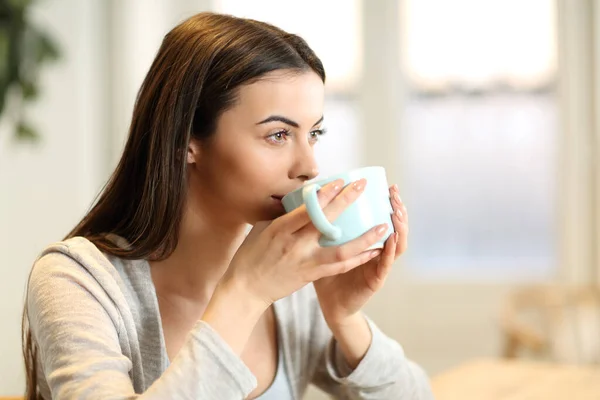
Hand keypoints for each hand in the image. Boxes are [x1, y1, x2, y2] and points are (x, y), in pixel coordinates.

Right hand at [219, 178, 388, 308]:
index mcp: (280, 230)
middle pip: (326, 221)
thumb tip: (299, 201)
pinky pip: (340, 266)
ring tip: (382, 226)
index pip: (307, 208)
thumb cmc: (251, 257)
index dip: (325, 194)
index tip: (340, 181)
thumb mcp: (260, 230)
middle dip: (346, 202)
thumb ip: (282, 216)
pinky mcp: (311, 275)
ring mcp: (305, 261)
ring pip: (341, 249)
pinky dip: (358, 258)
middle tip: (362, 187)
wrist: (246, 290)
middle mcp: (294, 245)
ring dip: (364, 238)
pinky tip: (373, 251)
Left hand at [314, 184, 408, 326]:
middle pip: (395, 226)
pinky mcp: (376, 279)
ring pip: (397, 243)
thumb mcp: (325, 244)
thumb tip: (312, 199)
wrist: (330, 304)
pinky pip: (386, 263)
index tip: (388, 186)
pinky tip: (393, 238)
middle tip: (394, 194)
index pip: (383, 218)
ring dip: (400, 227)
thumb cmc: (327, 273)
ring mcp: (379, 265)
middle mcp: (378, 251)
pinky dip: (391, 250)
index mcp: (367, 241)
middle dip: (398, 209)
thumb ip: (325, 226)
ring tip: (397, 212)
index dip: (389, 202)